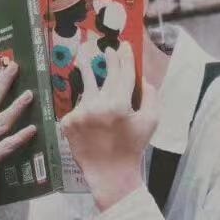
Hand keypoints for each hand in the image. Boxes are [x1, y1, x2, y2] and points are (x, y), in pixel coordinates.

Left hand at [61, 43, 158, 210]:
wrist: (110, 173)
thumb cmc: (133, 148)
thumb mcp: (151, 122)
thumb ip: (151, 97)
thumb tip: (143, 78)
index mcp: (120, 104)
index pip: (124, 73)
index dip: (125, 58)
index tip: (124, 45)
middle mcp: (98, 105)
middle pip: (105, 76)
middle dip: (107, 61)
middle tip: (106, 48)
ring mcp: (80, 113)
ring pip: (87, 89)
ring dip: (88, 74)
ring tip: (83, 58)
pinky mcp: (68, 122)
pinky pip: (77, 106)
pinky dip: (84, 104)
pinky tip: (86, 103)